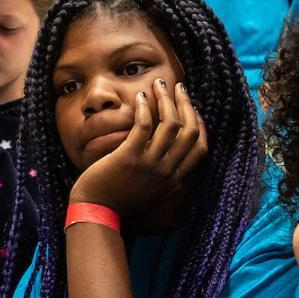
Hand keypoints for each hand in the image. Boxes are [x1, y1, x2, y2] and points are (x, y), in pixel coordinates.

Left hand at [70, 79, 208, 216]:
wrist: (96, 212)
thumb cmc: (120, 201)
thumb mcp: (152, 193)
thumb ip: (166, 178)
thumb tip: (174, 160)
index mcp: (174, 179)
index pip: (201, 147)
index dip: (200, 124)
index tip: (193, 108)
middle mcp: (167, 172)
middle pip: (190, 131)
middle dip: (186, 104)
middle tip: (179, 87)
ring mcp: (150, 164)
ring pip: (170, 124)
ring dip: (166, 99)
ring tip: (159, 85)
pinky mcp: (129, 157)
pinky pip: (144, 125)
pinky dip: (144, 107)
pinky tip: (140, 97)